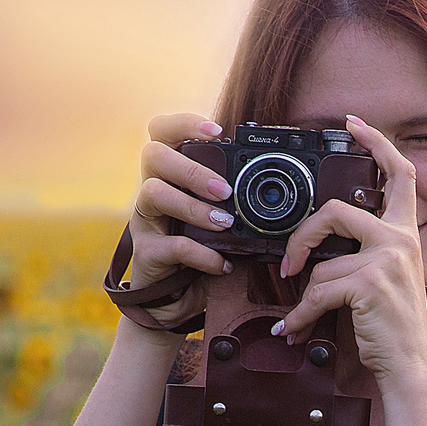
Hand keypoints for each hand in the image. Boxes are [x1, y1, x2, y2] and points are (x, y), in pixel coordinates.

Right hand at [123, 113, 239, 323]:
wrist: (174, 302)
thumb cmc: (200, 253)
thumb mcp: (220, 222)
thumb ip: (236, 204)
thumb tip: (281, 198)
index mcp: (170, 176)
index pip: (162, 132)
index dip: (184, 123)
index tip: (217, 130)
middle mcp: (151, 191)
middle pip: (152, 155)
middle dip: (191, 168)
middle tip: (225, 190)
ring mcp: (145, 222)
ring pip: (153, 193)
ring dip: (193, 206)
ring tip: (224, 223)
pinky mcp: (147, 253)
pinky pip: (171, 246)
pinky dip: (201, 254)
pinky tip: (222, 263)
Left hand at [273, 116, 426, 391]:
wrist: (410, 366)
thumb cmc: (393, 328)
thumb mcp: (387, 281)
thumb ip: (365, 254)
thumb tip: (319, 248)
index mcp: (405, 236)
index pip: (399, 176)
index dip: (377, 144)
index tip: (355, 125)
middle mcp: (399, 242)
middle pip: (338, 211)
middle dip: (304, 236)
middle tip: (291, 261)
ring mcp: (386, 261)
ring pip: (322, 263)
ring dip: (305, 296)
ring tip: (299, 316)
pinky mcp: (369, 284)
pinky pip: (319, 291)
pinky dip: (301, 315)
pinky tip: (296, 329)